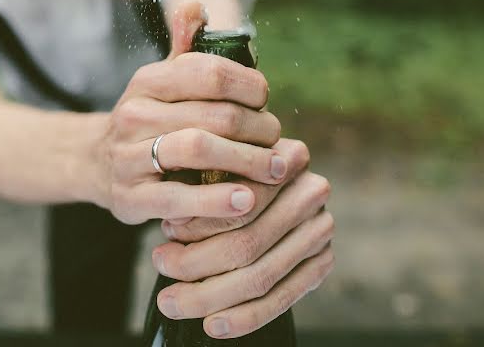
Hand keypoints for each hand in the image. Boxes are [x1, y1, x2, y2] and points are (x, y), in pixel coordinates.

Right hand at [94, 2, 285, 224]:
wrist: (96, 164)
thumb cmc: (149, 121)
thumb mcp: (162, 81)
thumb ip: (185, 46)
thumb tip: (196, 5)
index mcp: (149, 80)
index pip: (211, 72)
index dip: (249, 85)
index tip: (265, 100)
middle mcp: (135, 114)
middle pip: (214, 114)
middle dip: (258, 129)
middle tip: (278, 143)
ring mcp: (129, 157)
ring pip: (198, 149)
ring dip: (247, 160)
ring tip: (274, 170)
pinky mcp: (131, 198)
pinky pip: (180, 198)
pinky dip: (218, 201)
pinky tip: (246, 201)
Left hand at [150, 139, 335, 338]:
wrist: (267, 191)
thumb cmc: (227, 174)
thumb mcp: (214, 167)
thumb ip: (199, 186)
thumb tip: (173, 221)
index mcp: (289, 157)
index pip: (242, 198)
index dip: (201, 220)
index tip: (166, 229)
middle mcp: (312, 191)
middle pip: (249, 241)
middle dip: (196, 262)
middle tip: (159, 265)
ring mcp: (321, 229)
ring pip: (261, 276)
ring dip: (210, 296)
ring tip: (172, 300)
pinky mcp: (323, 263)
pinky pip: (282, 299)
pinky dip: (244, 317)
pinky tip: (212, 324)